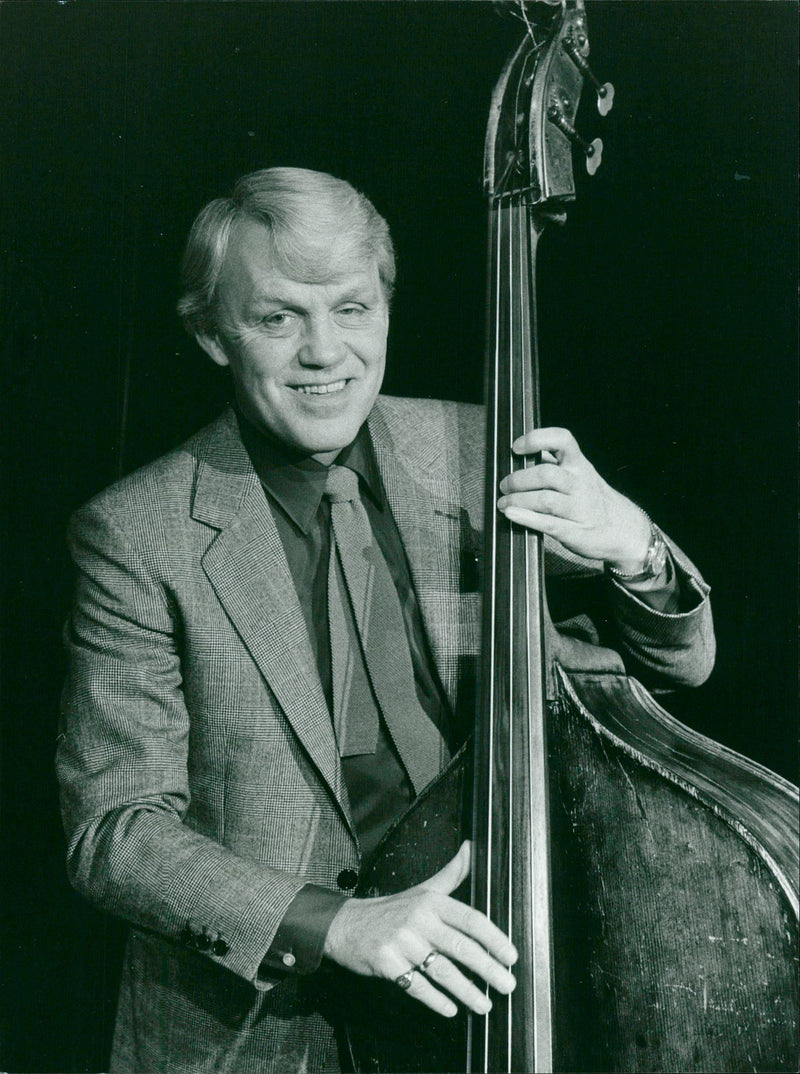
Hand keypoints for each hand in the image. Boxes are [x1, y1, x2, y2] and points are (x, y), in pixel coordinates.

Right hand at [322, 841, 516, 1017]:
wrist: (346, 925)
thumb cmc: (392, 909)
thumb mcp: (423, 888)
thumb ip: (452, 873)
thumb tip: (472, 848)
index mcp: (432, 901)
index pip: (470, 919)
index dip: (494, 938)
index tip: (511, 956)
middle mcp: (419, 919)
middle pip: (460, 947)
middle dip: (488, 969)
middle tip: (507, 985)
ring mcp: (402, 942)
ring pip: (441, 970)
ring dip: (466, 991)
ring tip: (484, 1005)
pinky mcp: (387, 963)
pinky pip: (416, 986)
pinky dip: (435, 1000)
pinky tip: (451, 1009)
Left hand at [497, 427, 650, 571]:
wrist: (626, 532)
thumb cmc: (594, 500)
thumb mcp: (580, 475)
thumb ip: (554, 464)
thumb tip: (522, 455)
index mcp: (580, 465)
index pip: (562, 440)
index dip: (537, 439)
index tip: (517, 448)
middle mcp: (581, 484)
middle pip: (546, 474)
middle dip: (518, 479)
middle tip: (505, 486)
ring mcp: (579, 508)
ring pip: (544, 499)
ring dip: (518, 500)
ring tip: (504, 503)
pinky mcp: (575, 531)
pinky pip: (548, 523)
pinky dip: (526, 518)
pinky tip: (512, 515)